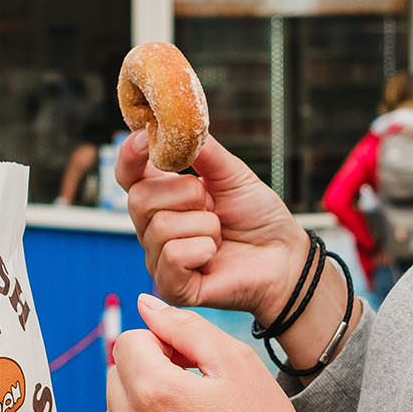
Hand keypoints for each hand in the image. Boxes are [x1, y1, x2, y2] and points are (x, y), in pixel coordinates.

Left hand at [104, 295, 323, 411]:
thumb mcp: (235, 361)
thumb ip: (183, 325)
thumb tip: (145, 305)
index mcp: (154, 394)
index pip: (127, 343)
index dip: (159, 344)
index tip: (188, 361)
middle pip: (115, 378)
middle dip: (146, 373)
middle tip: (191, 388)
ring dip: (141, 411)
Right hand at [116, 131, 309, 323]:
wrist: (285, 255)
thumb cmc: (257, 216)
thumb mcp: (232, 173)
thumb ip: (203, 150)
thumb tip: (179, 123)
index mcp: (162, 197)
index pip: (127, 174)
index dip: (130, 155)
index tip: (143, 137)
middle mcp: (152, 229)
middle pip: (138, 199)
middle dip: (185, 194)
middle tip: (212, 204)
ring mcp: (160, 259)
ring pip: (161, 228)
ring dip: (204, 225)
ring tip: (220, 233)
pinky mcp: (173, 287)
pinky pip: (174, 256)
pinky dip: (203, 249)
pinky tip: (215, 255)